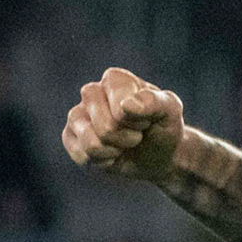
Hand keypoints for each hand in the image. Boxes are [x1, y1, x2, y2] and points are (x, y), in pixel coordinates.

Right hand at [62, 67, 186, 181]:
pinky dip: (103, 162)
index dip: (139, 123)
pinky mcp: (70, 136)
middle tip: (136, 134)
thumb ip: (154, 102)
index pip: (121, 109)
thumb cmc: (164, 127)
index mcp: (115, 79)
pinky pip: (82, 157)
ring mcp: (77, 114)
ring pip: (92, 144)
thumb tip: (127, 106)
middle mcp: (91, 92)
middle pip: (106, 128)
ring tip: (123, 144)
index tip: (147, 120)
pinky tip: (112, 153)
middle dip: (128, 139)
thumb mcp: (171, 111)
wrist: (159, 155)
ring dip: (115, 151)